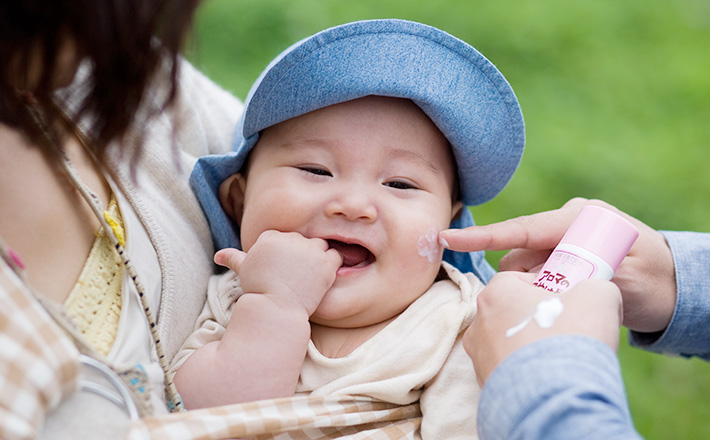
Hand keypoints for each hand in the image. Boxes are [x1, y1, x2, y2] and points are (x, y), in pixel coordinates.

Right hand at [214, 230, 342, 315]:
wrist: (276, 311)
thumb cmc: (259, 291)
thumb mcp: (244, 271)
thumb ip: (234, 258)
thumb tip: (218, 256)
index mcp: (271, 236)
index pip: (284, 237)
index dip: (285, 254)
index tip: (282, 270)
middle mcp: (291, 238)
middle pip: (302, 240)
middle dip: (301, 255)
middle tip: (296, 276)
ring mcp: (310, 249)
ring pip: (320, 245)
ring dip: (318, 258)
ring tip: (310, 277)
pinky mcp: (326, 262)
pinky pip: (335, 256)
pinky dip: (331, 266)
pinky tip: (322, 279)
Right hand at [440, 198, 675, 332]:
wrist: (674, 288)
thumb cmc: (653, 282)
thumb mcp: (624, 278)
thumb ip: (578, 272)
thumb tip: (533, 275)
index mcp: (580, 218)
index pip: (522, 227)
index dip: (483, 236)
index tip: (448, 238)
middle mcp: (567, 222)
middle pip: (519, 251)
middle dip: (520, 280)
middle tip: (547, 305)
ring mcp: (563, 237)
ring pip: (524, 265)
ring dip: (531, 288)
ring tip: (561, 305)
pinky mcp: (561, 253)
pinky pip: (535, 271)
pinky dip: (537, 289)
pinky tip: (556, 301)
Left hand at [464, 271, 622, 385]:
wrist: (556, 400)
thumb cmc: (570, 338)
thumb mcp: (599, 295)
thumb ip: (594, 285)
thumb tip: (595, 293)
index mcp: (495, 293)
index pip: (518, 279)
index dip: (546, 286)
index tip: (566, 299)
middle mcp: (479, 323)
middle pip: (512, 312)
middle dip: (539, 317)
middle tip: (566, 328)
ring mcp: (479, 356)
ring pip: (509, 342)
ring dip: (532, 346)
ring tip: (560, 357)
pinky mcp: (486, 385)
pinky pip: (509, 371)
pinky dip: (527, 372)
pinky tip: (550, 378)